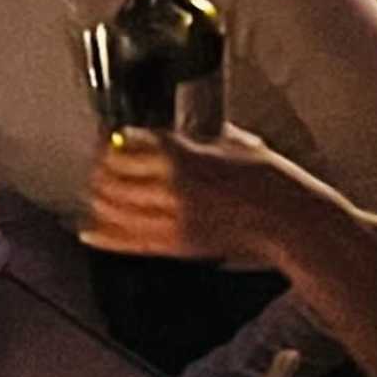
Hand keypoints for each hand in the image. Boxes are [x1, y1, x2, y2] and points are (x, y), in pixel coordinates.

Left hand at [83, 120, 327, 280]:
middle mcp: (170, 186)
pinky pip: (128, 241)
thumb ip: (194, 136)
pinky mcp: (176, 245)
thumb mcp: (230, 140)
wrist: (287, 219)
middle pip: (112, 173)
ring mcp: (171, 218)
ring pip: (113, 207)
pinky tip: (89, 228)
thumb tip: (166, 131)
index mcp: (182, 153)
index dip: (110, 139)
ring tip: (97, 191)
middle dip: (100, 166)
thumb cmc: (268, 178)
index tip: (108, 136)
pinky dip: (104, 235)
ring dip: (99, 197)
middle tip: (99, 162)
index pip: (126, 142)